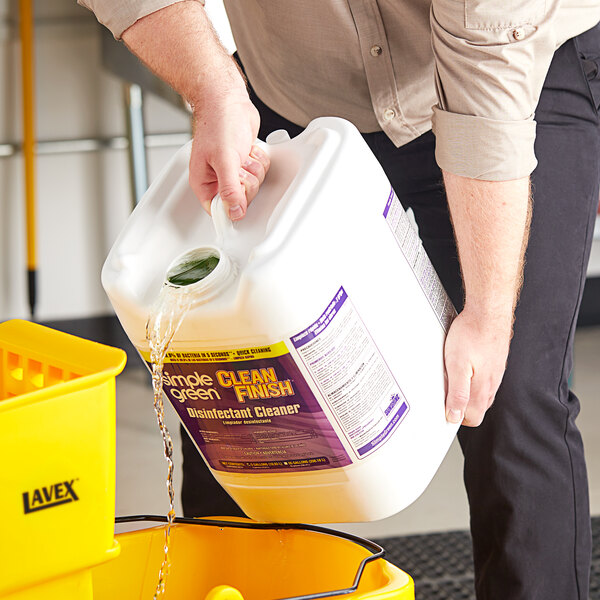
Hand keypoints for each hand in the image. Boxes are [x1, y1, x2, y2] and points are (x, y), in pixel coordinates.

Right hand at [189, 85, 269, 220]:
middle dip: (246, 180)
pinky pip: (261, 172)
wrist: (227, 100)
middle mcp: (218, 179)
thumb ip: (229, 188)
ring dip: (253, 168)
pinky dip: (259, 160)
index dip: (231, 206)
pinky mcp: (245, 162)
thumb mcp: (223, 160)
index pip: (218, 211)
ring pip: (254, 185)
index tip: (239, 197)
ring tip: (241, 154)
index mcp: (204, 183)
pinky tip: (248, 149)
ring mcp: (233, 171)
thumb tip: (233, 212)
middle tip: (238, 165)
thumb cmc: (217, 123)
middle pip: (241, 199)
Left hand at [443, 309, 511, 426]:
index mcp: (482, 389)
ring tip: (451, 384)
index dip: (457, 419)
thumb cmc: (472, 334)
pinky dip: (473, 380)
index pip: (473, 418)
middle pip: (477, 408)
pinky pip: (484, 378)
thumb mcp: (457, 366)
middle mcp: (492, 383)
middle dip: (462, 408)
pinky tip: (464, 369)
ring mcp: (495, 372)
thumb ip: (457, 393)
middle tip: (444, 399)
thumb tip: (454, 415)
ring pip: (481, 393)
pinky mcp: (494, 361)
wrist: (488, 312)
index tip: (444, 413)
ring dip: (467, 394)